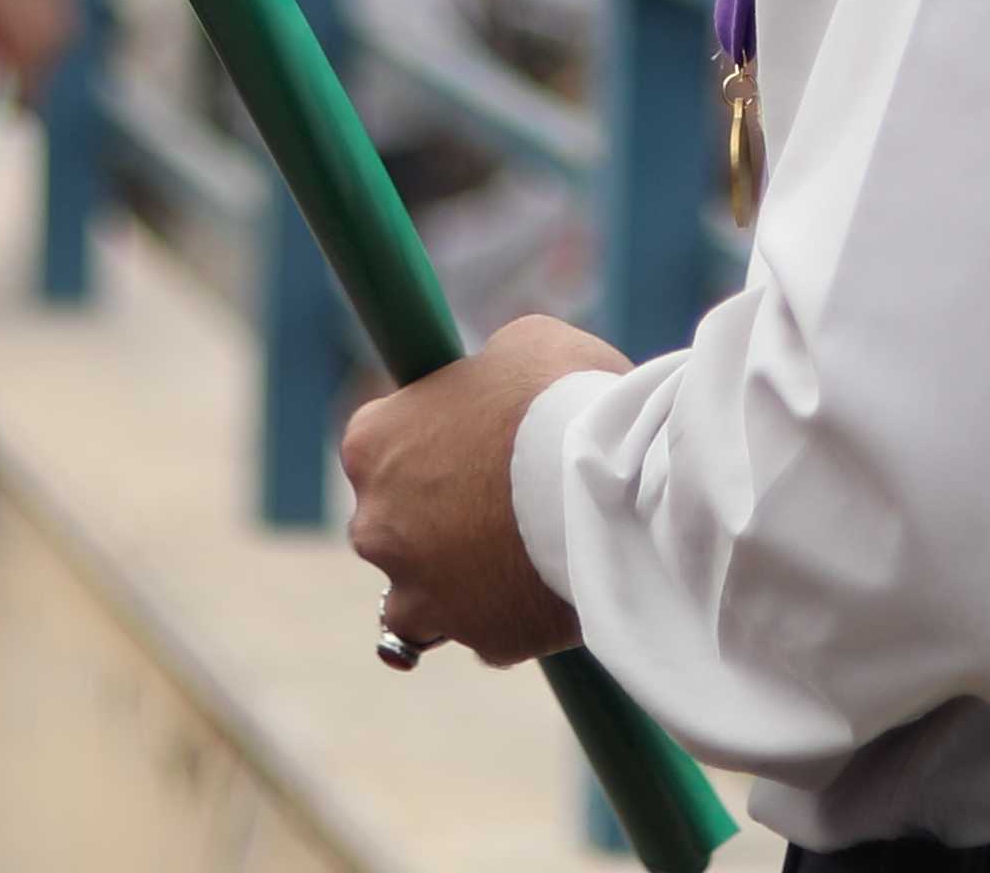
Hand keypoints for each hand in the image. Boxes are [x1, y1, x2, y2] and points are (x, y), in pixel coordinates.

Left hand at [337, 313, 626, 666]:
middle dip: (437, 522)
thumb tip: (496, 386)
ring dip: (459, 585)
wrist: (617, 480)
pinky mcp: (481, 641)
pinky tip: (553, 587)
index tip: (468, 446)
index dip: (429, 445)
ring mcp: (422, 593)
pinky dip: (513, 619)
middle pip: (395, 528)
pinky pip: (489, 634)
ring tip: (519, 560)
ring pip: (424, 600)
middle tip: (501, 504)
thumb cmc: (564, 397)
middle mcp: (376, 526)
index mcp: (372, 445)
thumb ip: (485, 374)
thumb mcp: (519, 348)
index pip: (380, 448)